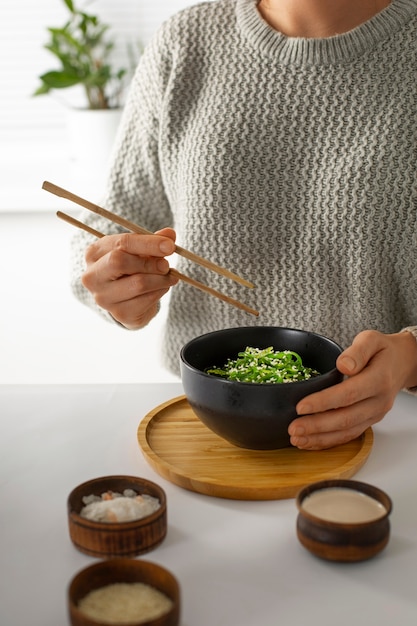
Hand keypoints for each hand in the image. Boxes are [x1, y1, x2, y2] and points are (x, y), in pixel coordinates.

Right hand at [81, 227, 178, 328]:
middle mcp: (92, 276)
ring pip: (138, 284)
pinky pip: (146, 300)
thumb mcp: (139, 251)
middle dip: (149, 262)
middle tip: (167, 264)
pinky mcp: (119, 313)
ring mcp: (103, 297)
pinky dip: (160, 291)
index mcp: (94, 253)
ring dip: (160, 279)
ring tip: (169, 276)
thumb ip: (153, 241)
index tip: (169, 245)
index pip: (121, 243)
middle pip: (120, 262)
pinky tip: (161, 287)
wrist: (127, 300)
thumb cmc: (131, 268)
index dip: (148, 243)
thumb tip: (170, 234)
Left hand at [288, 329, 416, 449]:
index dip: (323, 402)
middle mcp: (378, 401)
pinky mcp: (369, 421)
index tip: (301, 406)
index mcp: (378, 380)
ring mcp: (374, 414)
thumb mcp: (371, 340)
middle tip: (293, 428)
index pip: (348, 394)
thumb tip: (343, 365)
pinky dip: (328, 441)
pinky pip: (348, 435)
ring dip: (320, 438)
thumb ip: (358, 351)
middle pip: (345, 418)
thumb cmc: (383, 351)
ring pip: (346, 431)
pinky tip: (310, 441)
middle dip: (317, 426)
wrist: (403, 364)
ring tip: (297, 438)